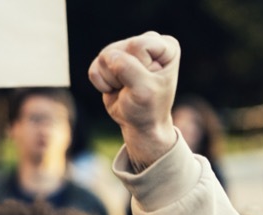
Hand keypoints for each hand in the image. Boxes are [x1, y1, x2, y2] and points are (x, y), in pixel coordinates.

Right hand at [88, 31, 179, 169]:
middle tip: (136, 88)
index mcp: (167, 47)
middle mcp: (149, 42)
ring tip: (127, 89)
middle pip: (120, 50)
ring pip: (104, 57)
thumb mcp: (144, 91)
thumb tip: (107, 56)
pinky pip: (95, 66)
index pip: (139, 45)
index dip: (139, 67)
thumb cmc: (149, 108)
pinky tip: (116, 89)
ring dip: (112, 79)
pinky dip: (101, 82)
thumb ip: (127, 68)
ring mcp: (128, 49)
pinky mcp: (111, 59)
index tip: (150, 83)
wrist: (141, 124)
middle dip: (123, 74)